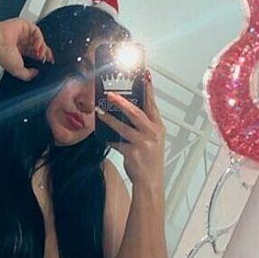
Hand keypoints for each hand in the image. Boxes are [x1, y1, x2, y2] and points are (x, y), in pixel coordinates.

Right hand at [0, 18, 54, 81]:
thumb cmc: (2, 55)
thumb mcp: (18, 71)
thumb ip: (28, 75)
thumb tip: (36, 73)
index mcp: (19, 52)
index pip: (34, 54)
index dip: (43, 57)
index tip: (49, 62)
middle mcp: (22, 42)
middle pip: (39, 46)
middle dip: (44, 53)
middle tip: (47, 58)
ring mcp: (24, 34)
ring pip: (39, 39)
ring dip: (42, 47)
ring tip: (40, 54)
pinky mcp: (25, 25)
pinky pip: (37, 31)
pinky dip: (39, 39)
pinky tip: (37, 45)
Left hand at [96, 74, 165, 190]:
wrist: (150, 181)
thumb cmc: (150, 160)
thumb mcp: (152, 140)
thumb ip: (143, 126)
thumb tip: (127, 113)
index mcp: (158, 127)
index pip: (152, 104)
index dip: (148, 89)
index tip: (144, 76)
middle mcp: (152, 133)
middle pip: (136, 113)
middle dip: (122, 102)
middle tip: (111, 94)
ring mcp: (143, 143)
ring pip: (123, 127)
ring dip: (110, 119)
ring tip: (100, 112)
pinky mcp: (132, 153)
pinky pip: (116, 142)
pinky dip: (108, 138)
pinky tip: (101, 134)